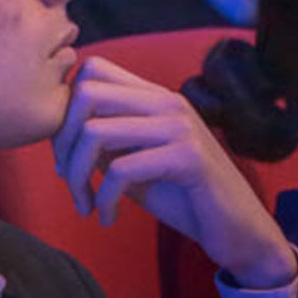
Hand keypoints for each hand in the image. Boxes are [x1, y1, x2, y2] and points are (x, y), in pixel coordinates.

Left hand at [52, 56, 297, 289]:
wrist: (237, 228)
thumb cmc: (183, 196)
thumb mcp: (136, 162)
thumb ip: (107, 140)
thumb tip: (60, 131)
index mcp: (155, 97)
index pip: (94, 69)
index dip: (66, 109)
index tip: (66, 152)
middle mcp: (168, 102)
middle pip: (86, 92)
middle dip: (63, 140)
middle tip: (68, 178)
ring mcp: (180, 127)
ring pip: (96, 132)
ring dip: (76, 175)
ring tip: (84, 202)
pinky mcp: (188, 158)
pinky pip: (122, 170)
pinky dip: (103, 200)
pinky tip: (106, 218)